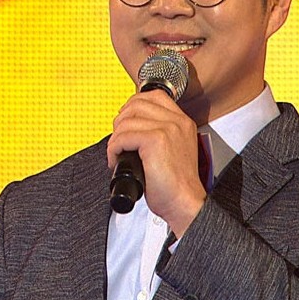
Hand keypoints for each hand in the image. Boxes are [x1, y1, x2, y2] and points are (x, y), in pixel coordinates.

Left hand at [107, 89, 205, 236]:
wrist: (185, 203)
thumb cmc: (175, 184)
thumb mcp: (173, 150)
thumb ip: (159, 133)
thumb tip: (132, 126)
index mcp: (182, 121)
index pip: (154, 96)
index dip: (133, 105)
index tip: (125, 122)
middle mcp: (177, 121)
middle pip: (137, 104)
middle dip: (120, 121)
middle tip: (118, 140)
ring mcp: (168, 129)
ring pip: (127, 121)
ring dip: (115, 138)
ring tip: (117, 154)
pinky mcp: (156, 140)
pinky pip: (123, 136)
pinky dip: (114, 149)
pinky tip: (117, 160)